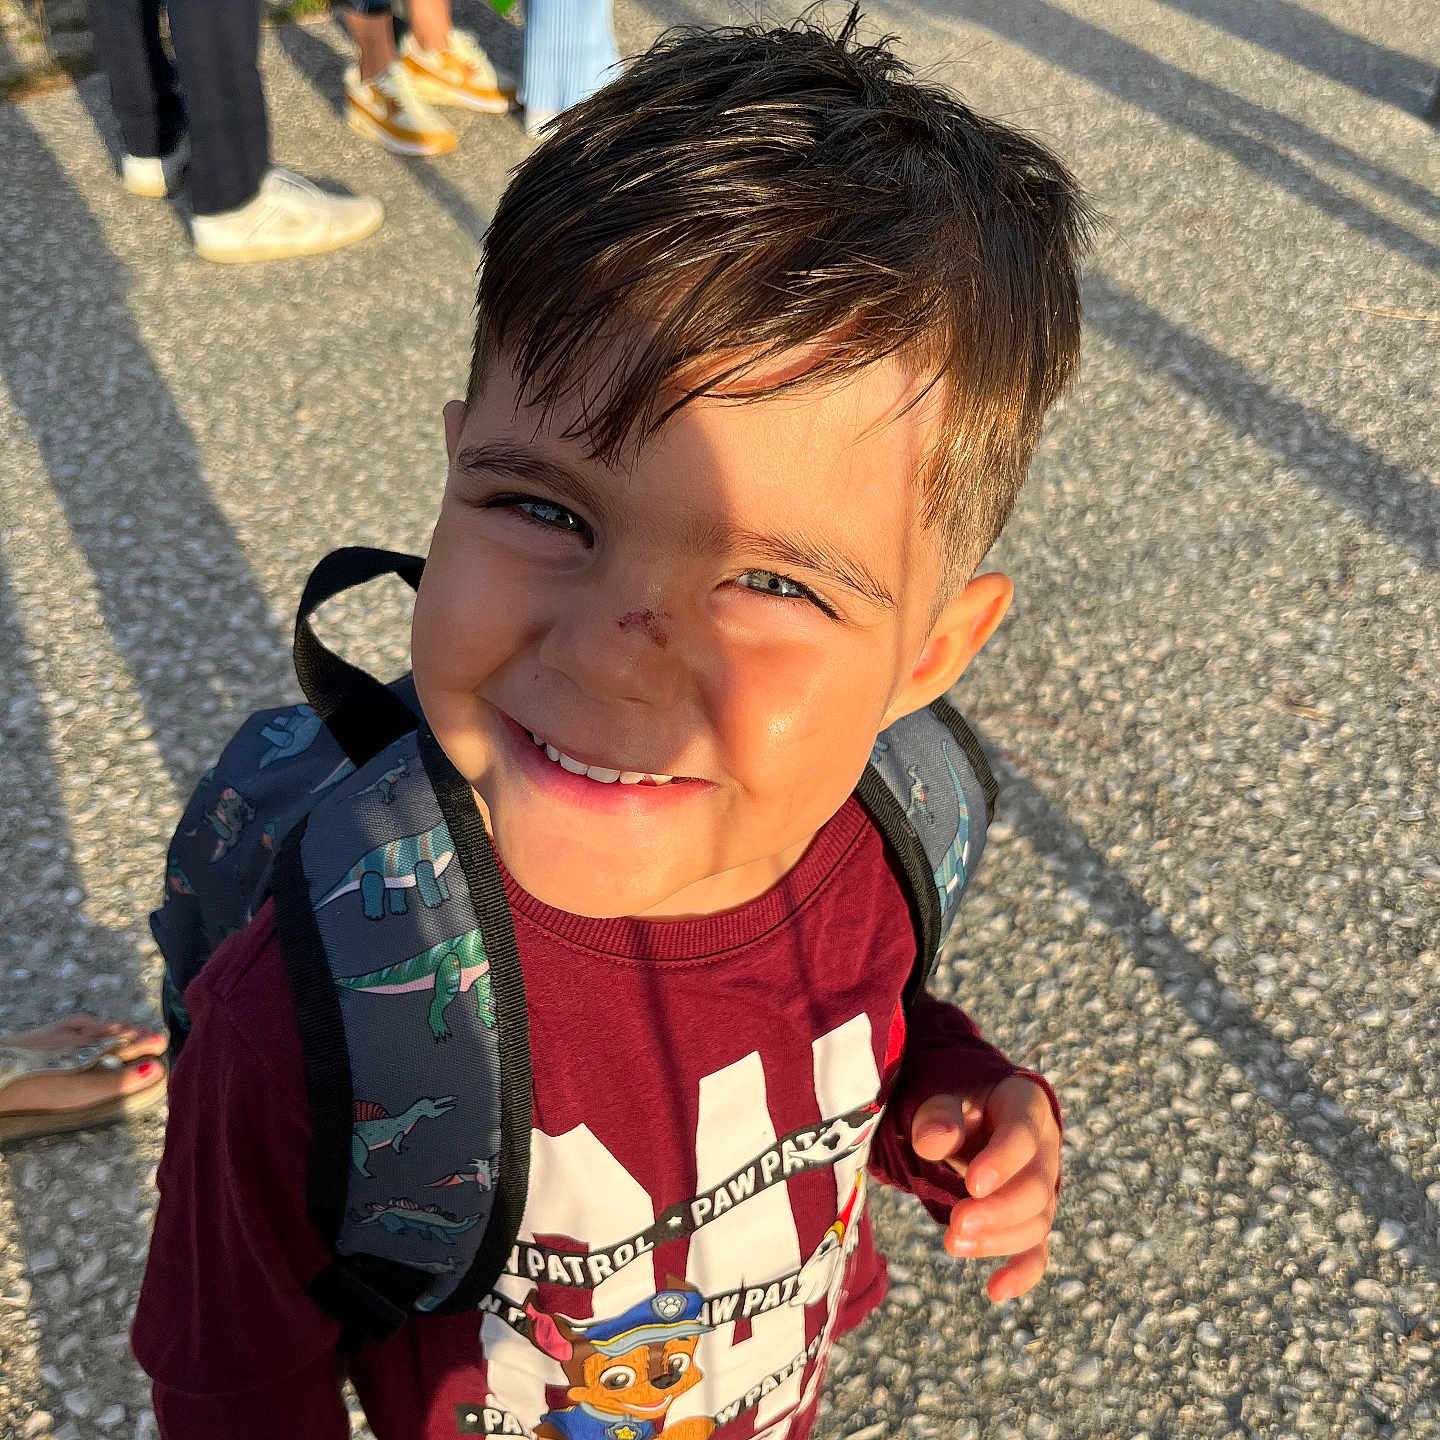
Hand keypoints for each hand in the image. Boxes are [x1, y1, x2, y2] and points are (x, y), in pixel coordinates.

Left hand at [910, 1073, 1059, 1301]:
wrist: (964, 1114)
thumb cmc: (952, 1103)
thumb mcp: (940, 1096)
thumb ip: (937, 1115)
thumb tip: (936, 1141)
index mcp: (1026, 1106)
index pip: (1023, 1135)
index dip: (1002, 1161)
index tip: (972, 1185)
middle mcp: (1044, 1148)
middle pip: (1036, 1188)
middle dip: (998, 1212)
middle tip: (957, 1224)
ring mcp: (1043, 1186)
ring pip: (1036, 1222)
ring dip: (998, 1240)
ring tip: (953, 1243)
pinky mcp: (1031, 1218)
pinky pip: (1036, 1249)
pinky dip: (1021, 1272)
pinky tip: (997, 1290)